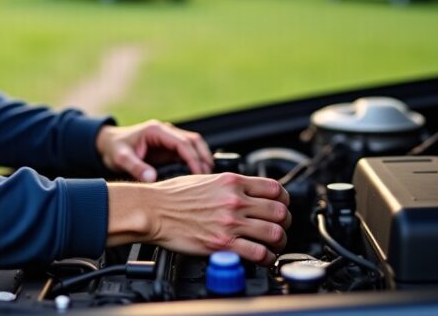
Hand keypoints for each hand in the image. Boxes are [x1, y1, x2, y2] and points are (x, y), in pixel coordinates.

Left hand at [96, 120, 212, 181]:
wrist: (108, 144)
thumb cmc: (114, 148)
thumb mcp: (121, 158)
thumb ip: (136, 167)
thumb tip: (152, 178)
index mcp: (156, 131)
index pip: (182, 142)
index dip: (193, 158)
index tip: (199, 173)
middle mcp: (165, 132)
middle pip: (194, 141)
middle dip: (203, 158)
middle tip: (208, 177)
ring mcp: (168, 139)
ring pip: (194, 145)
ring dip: (202, 159)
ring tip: (207, 178)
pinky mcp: (169, 148)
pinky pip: (187, 153)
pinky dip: (196, 162)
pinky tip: (199, 177)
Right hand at [107, 173, 290, 264]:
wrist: (152, 210)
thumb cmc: (172, 196)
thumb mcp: (205, 178)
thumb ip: (230, 185)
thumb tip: (246, 192)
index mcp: (232, 181)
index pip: (276, 189)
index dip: (284, 201)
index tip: (280, 207)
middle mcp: (234, 200)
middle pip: (280, 212)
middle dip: (285, 223)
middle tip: (279, 228)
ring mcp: (230, 222)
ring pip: (275, 233)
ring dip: (279, 242)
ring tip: (273, 245)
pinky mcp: (223, 243)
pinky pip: (259, 253)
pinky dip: (267, 258)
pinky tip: (262, 258)